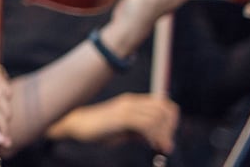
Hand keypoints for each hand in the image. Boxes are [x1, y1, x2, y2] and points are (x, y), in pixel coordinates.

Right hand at [53, 93, 178, 153]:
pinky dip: (153, 136)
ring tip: (158, 147)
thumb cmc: (100, 129)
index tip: (167, 137)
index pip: (164, 104)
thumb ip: (141, 131)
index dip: (171, 120)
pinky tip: (149, 144)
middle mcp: (132, 102)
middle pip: (164, 109)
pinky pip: (146, 124)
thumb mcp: (125, 129)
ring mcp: (126, 108)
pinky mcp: (121, 118)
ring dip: (163, 135)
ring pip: (158, 117)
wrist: (77, 125)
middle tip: (165, 145)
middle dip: (170, 129)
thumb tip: (161, 140)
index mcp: (133, 102)